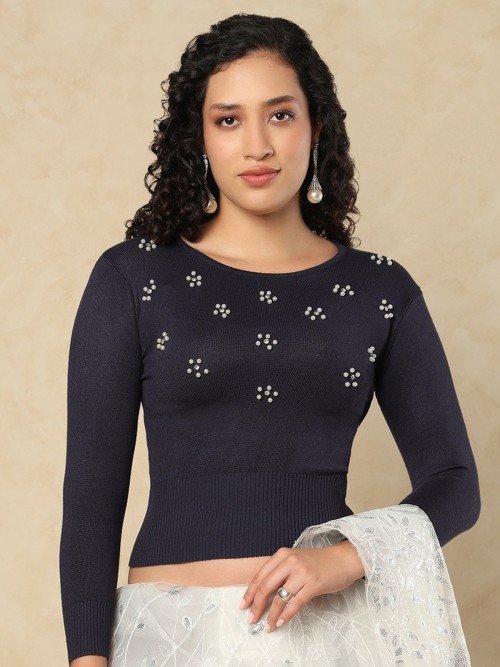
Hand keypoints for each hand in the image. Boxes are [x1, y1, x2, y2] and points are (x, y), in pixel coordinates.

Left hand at [239, 540, 364, 632]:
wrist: (342, 559)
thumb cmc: (318, 562)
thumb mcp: (295, 560)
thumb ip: (280, 571)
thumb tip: (261, 592)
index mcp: (282, 554)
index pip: (260, 576)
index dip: (250, 593)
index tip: (244, 605)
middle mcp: (290, 561)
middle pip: (266, 587)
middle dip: (256, 606)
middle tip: (251, 619)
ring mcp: (302, 572)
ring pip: (280, 597)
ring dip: (271, 615)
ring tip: (267, 626)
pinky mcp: (314, 584)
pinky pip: (296, 603)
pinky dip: (286, 615)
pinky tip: (281, 622)